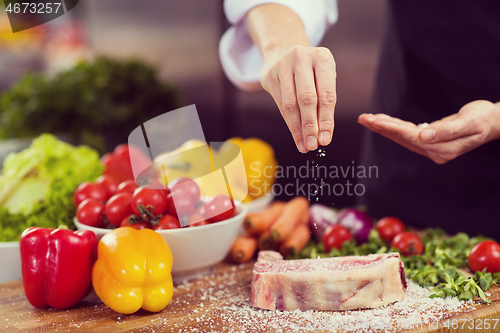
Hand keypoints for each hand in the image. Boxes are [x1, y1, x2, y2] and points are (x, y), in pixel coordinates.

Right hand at [260, 45, 336, 152]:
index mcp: (322, 58)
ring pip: (290, 104)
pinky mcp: (269, 75)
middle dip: (310, 126)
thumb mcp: (323, 78)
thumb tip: (321, 135)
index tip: (325, 140)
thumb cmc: (310, 71)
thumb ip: (324, 103)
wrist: (283, 50)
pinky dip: (290, 123)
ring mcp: (282, 65)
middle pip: (306, 99)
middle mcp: (302, 58)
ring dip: (298, 129)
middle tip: (313, 145)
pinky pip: (280, 105)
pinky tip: (296, 136)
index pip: (326, 95)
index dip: (326, 120)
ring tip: (304, 145)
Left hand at [358, 100, 499, 163]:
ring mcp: (432, 147)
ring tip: (368, 118)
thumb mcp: (468, 123)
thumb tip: (422, 135)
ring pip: (403, 136)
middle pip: (402, 138)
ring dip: (385, 127)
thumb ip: (446, 131)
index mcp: (441, 149)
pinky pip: (409, 134)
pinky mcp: (431, 141)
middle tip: (362, 118)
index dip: (390, 128)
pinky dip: (396, 127)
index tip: (373, 120)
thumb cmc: (484, 119)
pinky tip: (385, 121)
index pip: (409, 137)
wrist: (494, 121)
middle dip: (381, 127)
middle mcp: (434, 151)